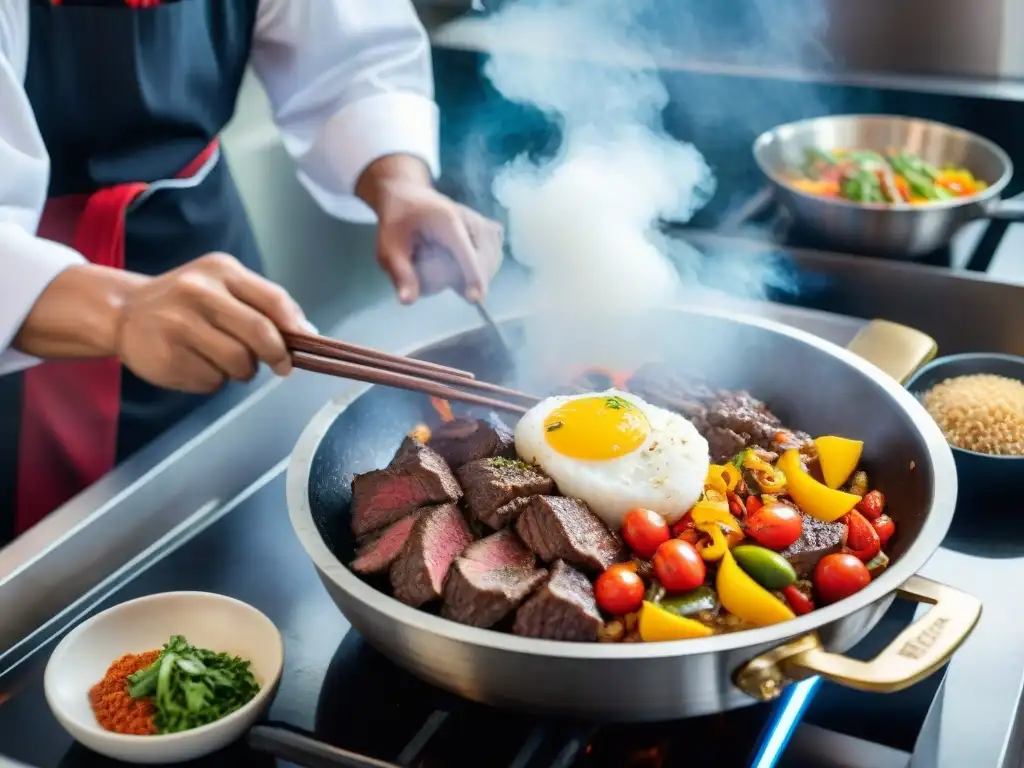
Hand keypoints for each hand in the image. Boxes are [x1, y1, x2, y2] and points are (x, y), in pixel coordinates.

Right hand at [115, 253, 310, 393]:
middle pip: (259, 334)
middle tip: (279, 365)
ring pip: (239, 363)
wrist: (125, 312)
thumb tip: (308, 334)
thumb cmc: (188, 301)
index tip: (303, 346)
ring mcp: (178, 325)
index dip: (295, 329)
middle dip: (276, 355)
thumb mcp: (225, 285)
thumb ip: (266, 304)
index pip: (273, 301)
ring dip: (243, 370)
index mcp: (221, 271)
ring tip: (225, 358)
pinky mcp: (167, 358)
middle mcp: (197, 293)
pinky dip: (215, 380)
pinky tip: (198, 363)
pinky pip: (212, 381)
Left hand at [357, 155, 503, 304]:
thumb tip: (407, 301)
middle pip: (482, 260)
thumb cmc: (397, 221)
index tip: (475, 299)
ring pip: (490, 260)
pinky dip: (484, 267)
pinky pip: (493, 256)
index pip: (466, 251)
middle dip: (467, 278)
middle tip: (440, 276)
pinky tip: (465, 265)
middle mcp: (469, 220)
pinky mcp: (488, 230)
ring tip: (447, 266)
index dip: (471, 276)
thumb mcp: (389, 248)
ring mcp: (481, 223)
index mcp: (446, 221)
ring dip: (475, 274)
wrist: (409, 195)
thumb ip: (401, 275)